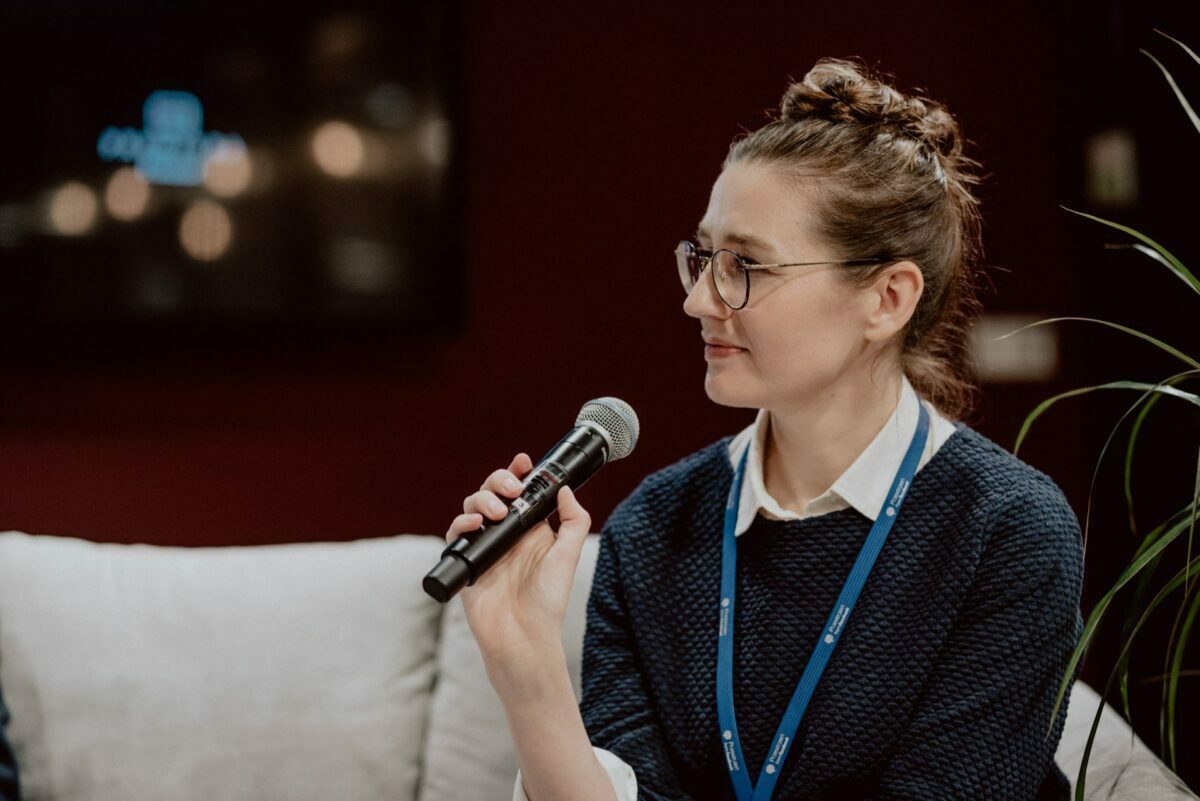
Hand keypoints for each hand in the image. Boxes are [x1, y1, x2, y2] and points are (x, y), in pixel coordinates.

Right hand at [445, 452, 592, 671]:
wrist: (523, 637)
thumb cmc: (548, 602)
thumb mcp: (569, 556)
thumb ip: (574, 521)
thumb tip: (565, 489)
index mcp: (531, 530)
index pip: (521, 493)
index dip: (518, 473)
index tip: (523, 462)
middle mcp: (507, 535)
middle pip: (493, 493)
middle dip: (498, 481)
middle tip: (511, 490)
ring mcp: (485, 547)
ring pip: (472, 507)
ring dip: (482, 500)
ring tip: (496, 512)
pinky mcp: (467, 562)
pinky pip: (455, 534)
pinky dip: (462, 523)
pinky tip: (475, 524)